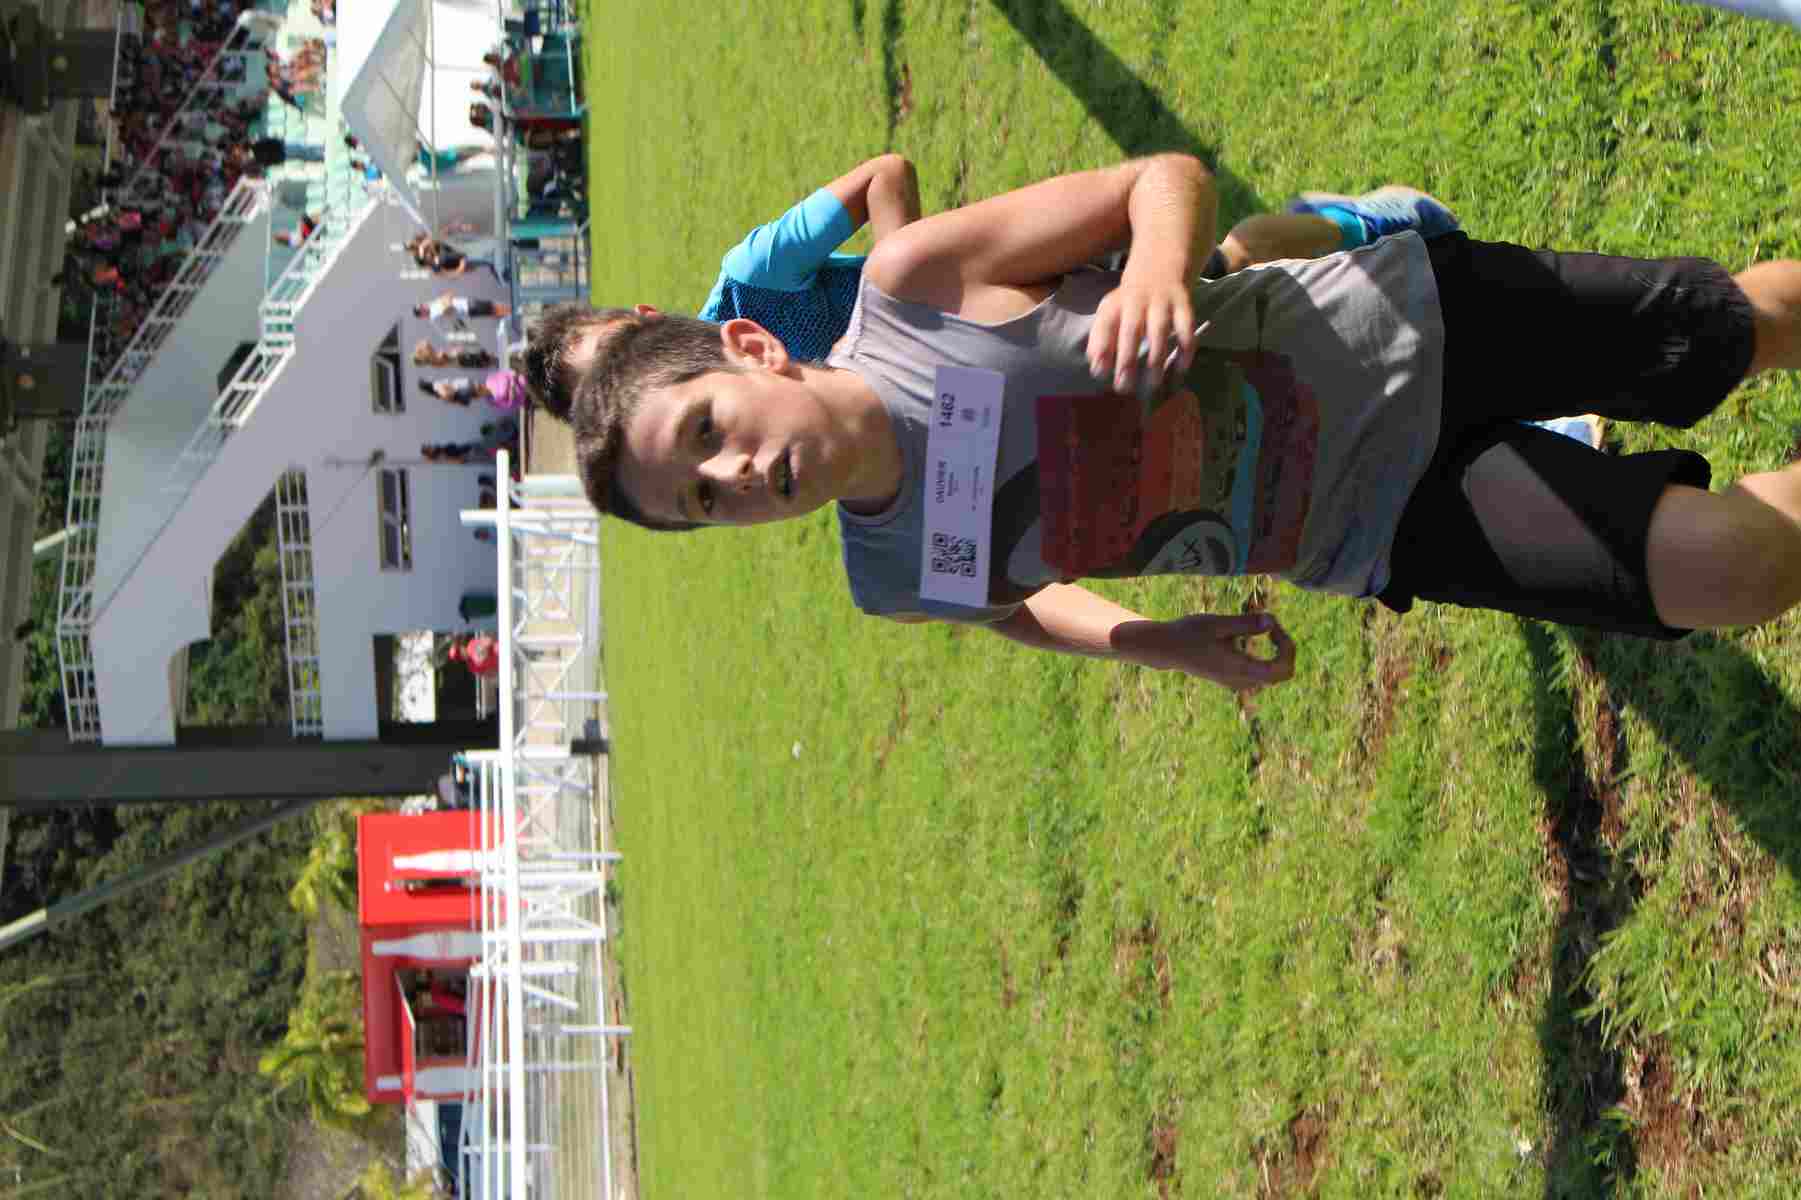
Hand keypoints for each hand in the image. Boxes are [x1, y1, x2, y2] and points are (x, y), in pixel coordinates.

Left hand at [1086, 266, 1196, 395]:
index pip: (1104, 326)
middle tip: (1124, 386)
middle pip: (1131, 329)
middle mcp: (1136, 301)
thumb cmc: (1129, 303)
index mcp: (1114, 305)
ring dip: (1156, 358)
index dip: (1101, 349)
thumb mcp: (1110, 314)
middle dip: (1127, 359)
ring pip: (1159, 330)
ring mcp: (1161, 301)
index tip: (1100, 373)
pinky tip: (1181, 368)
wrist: (1158, 266)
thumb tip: (1097, 369)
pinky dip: (1185, 348)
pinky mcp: (1183, 303)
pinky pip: (1187, 327)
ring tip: (1153, 383)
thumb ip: (1100, 340)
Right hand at [1117, 611, 1295, 693]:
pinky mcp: (1233, 679)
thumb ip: (1245, 623)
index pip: (1280, 669)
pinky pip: (1262, 673)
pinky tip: (1254, 636)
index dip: (1286, 646)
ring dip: (1276, 651)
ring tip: (1262, 627)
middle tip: (1271, 625)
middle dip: (1285, 649)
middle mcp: (1240, 680)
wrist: (1166, 649)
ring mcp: (1237, 682)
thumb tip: (1272, 620)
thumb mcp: (1217, 623)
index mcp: (1238, 668)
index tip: (1272, 624)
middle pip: (1282, 674)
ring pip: (1273, 675)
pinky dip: (1267, 655)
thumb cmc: (1189, 632)